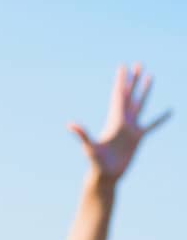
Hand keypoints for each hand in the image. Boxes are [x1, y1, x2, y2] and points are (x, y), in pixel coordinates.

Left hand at [70, 64, 168, 183]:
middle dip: (134, 80)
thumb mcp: (89, 147)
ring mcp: (131, 129)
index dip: (121, 81)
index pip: (118, 96)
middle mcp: (123, 121)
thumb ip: (82, 135)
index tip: (123, 66)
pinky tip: (169, 111)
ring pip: (140, 105)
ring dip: (145, 91)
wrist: (105, 175)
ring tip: (150, 77)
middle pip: (130, 95)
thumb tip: (70, 124)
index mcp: (114, 120)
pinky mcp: (138, 138)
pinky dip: (160, 118)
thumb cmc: (96, 162)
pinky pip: (152, 125)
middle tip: (139, 64)